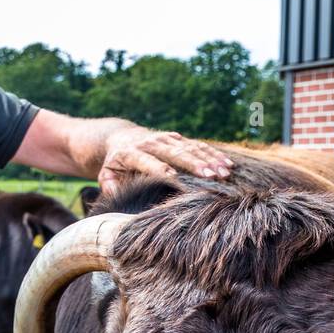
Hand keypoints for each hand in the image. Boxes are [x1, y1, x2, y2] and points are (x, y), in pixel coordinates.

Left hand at [98, 128, 233, 196]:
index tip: (173, 178)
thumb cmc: (114, 164)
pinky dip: (213, 154)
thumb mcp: (106, 175)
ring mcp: (167, 139)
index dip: (160, 169)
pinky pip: (198, 146)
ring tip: (225, 172)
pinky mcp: (178, 139)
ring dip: (209, 160)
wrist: (122, 137)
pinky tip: (227, 164)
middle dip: (194, 164)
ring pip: (190, 148)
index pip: (148, 161)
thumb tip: (114, 195)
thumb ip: (109, 186)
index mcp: (132, 153)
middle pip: (175, 153)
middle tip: (211, 175)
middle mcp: (152, 143)